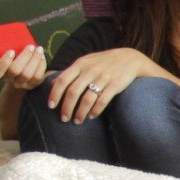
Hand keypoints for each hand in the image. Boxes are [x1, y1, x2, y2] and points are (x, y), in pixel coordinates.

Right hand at [0, 20, 47, 90]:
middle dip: (23, 57)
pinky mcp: (32, 84)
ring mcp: (20, 82)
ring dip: (34, 60)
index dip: (4, 62)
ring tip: (38, 48)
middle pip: (15, 71)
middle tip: (29, 46)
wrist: (20, 73)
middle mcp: (8, 79)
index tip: (11, 51)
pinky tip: (41, 56)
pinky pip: (38, 76)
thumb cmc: (6, 55)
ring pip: (27, 74)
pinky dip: (41, 65)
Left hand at [48, 47, 165, 123]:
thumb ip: (70, 72)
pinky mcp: (115, 85)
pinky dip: (95, 111)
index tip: (51, 106)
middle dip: (66, 108)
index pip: (62, 80)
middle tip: (64, 119)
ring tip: (77, 120)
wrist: (129, 58)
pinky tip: (92, 116)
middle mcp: (90, 71)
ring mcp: (103, 78)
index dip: (55, 94)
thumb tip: (52, 83)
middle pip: (73, 92)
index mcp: (80, 64)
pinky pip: (102, 101)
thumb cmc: (103, 62)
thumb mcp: (85, 62)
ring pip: (87, 99)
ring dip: (80, 112)